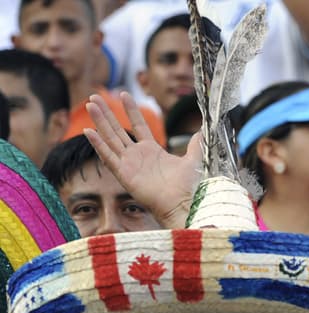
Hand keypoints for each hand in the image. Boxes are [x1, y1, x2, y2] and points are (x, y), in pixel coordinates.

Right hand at [82, 92, 202, 228]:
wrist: (182, 205)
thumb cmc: (187, 187)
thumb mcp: (192, 160)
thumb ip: (196, 145)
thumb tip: (203, 131)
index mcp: (152, 151)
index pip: (138, 125)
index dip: (131, 110)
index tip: (124, 94)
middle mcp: (137, 156)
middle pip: (118, 129)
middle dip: (107, 113)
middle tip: (95, 97)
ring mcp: (129, 165)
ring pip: (110, 139)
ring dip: (100, 122)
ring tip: (89, 105)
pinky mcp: (124, 175)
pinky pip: (108, 157)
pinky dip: (98, 145)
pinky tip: (88, 132)